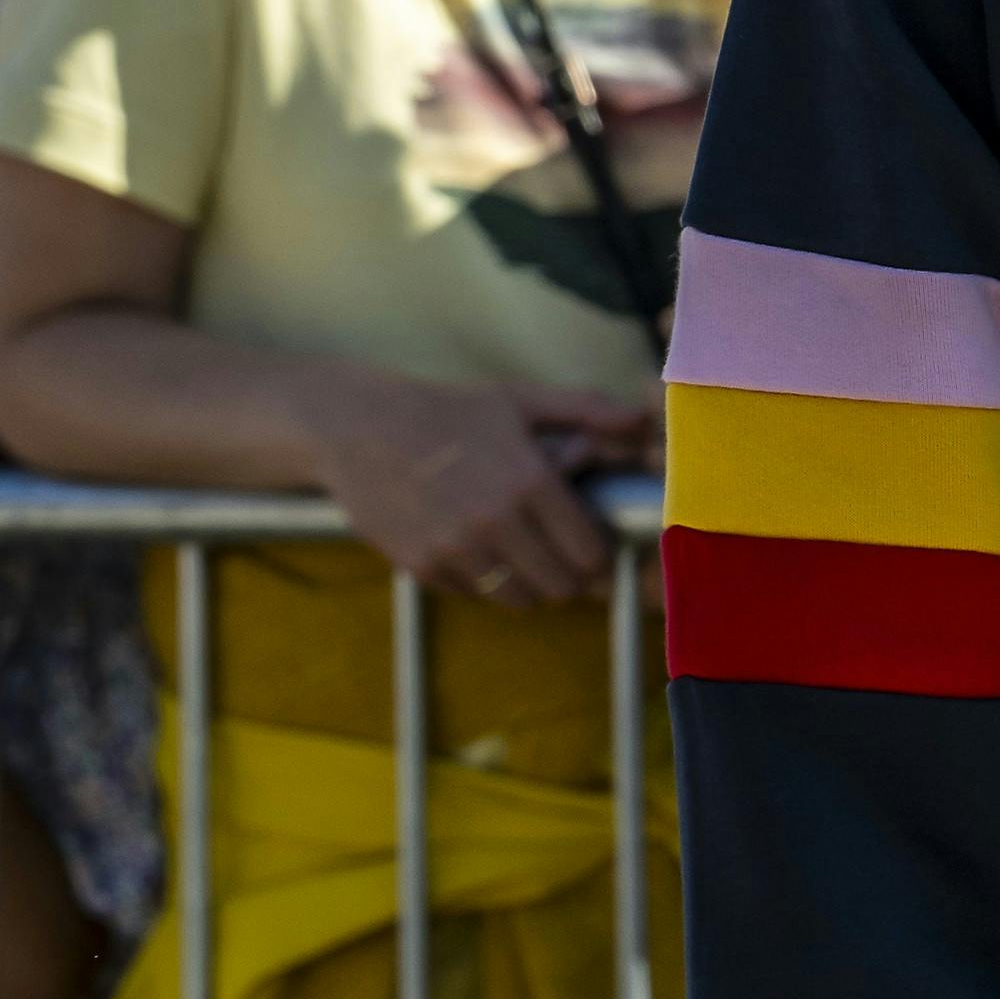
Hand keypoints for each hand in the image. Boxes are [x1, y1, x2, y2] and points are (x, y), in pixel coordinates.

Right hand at [301, 368, 649, 605]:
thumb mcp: (519, 399)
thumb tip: (641, 419)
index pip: (589, 552)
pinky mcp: (422, 565)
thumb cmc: (447, 410)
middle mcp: (496, 520)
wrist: (357, 427)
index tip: (588, 546)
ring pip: (519, 598)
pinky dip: (480, 581)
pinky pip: (472, 594)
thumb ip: (586, 408)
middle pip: (560, 586)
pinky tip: (473, 549)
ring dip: (527, 585)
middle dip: (566, 576)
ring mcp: (457, 547)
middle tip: (557, 557)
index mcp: (530, 481)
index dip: (595, 555)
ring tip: (520, 558)